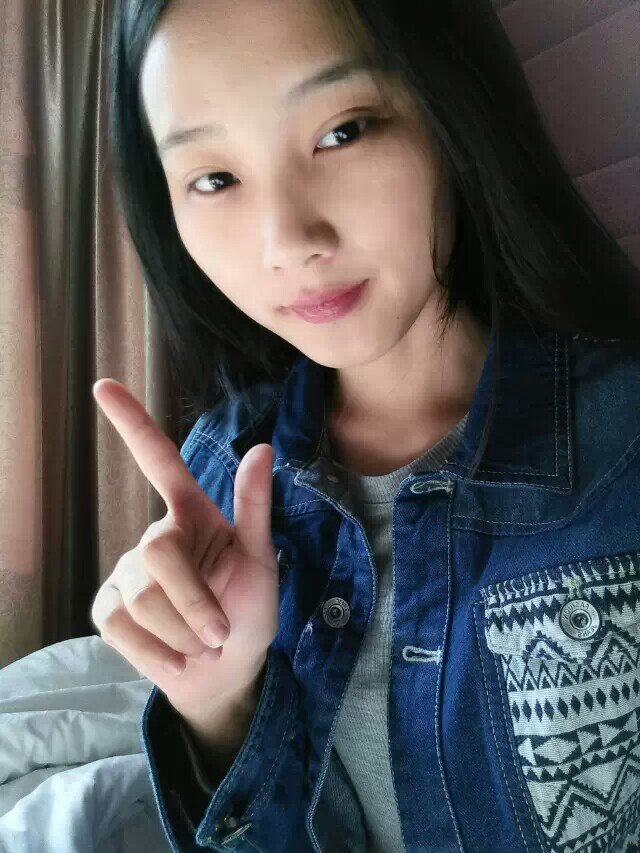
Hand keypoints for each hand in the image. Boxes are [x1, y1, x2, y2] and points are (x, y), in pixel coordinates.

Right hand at [90, 379, 278, 712]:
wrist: (226, 672)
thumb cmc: (247, 613)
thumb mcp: (262, 562)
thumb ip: (255, 508)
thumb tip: (262, 448)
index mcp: (193, 516)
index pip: (159, 462)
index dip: (133, 424)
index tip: (104, 386)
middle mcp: (155, 537)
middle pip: (159, 556)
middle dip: (195, 602)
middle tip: (219, 630)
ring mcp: (125, 572)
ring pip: (143, 598)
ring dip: (184, 631)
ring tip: (198, 639)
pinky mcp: (106, 608)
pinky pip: (122, 625)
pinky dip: (158, 649)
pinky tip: (171, 650)